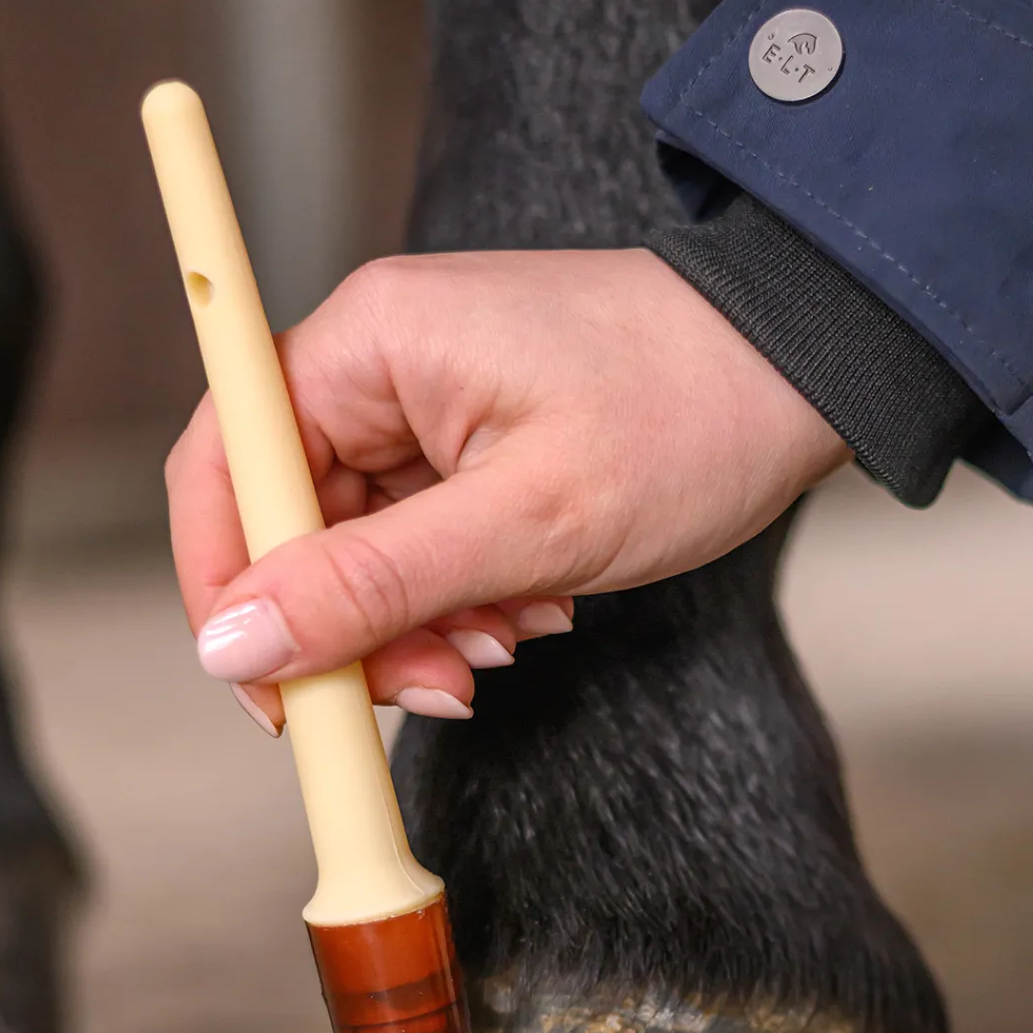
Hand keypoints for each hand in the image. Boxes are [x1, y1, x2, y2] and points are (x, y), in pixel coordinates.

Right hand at [166, 247, 849, 729]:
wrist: (806, 374)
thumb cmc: (687, 412)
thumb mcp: (526, 522)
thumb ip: (370, 587)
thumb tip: (235, 644)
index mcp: (369, 345)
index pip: (226, 466)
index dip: (228, 587)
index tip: (270, 686)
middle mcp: (380, 367)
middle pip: (294, 527)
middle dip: (357, 627)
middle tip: (432, 686)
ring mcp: (426, 409)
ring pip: (362, 553)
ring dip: (421, 623)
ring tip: (508, 637)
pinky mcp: (471, 448)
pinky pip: (423, 547)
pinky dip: (464, 598)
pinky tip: (532, 605)